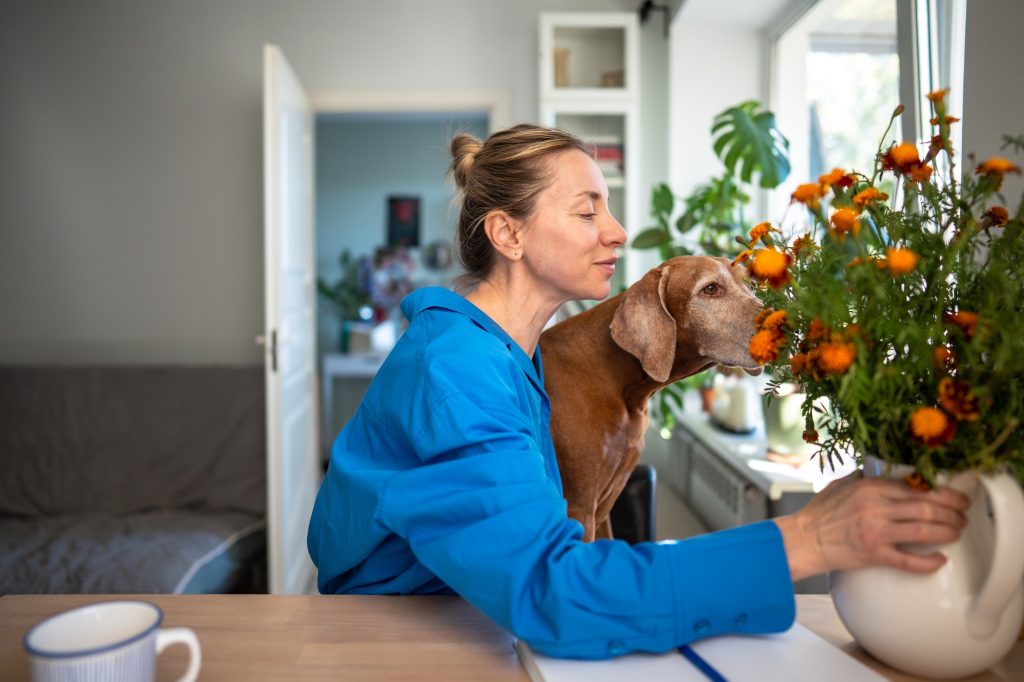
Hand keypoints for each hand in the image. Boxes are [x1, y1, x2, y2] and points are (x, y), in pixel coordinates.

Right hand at [774, 472, 970, 581]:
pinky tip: (940, 559)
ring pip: (924, 530)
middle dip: (952, 512)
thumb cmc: (820, 513)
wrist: (804, 540)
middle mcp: (875, 507)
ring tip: (956, 532)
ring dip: (947, 532)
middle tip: (962, 517)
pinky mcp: (874, 554)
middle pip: (927, 507)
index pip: (916, 486)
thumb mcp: (841, 485)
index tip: (957, 498)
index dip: (944, 493)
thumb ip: (864, 477)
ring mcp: (875, 532)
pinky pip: (910, 561)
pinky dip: (929, 562)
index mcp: (869, 487)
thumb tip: (886, 472)